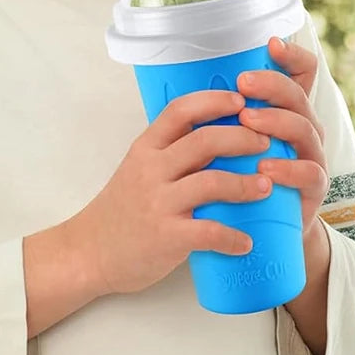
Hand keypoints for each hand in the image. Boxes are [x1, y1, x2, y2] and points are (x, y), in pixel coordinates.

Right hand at [73, 89, 266, 296]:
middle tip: (267, 142)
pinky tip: (246, 242)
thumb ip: (174, 151)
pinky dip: (232, 237)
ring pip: (211, 182)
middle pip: (204, 140)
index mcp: (147, 148)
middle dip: (244, 138)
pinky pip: (208, 232)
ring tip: (267, 187)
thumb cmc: (123, 208)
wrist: (87, 253)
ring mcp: (157, 202)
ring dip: (246, 184)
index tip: (243, 101)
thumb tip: (226, 136)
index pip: (181, 110)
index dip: (215, 101)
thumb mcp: (141, 168)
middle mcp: (151, 169)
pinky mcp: (165, 236)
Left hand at [235, 36, 329, 241]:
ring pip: (306, 129)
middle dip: (272, 85)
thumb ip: (217, 119)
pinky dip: (289, 170)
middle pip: (299, 95)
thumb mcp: (228, 146)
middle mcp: (304, 129)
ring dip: (277, 121)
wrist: (259, 235)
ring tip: (250, 122)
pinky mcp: (312, 191)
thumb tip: (173, 83)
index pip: (300, 74)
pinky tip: (266, 169)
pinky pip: (309, 175)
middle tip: (244, 83)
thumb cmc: (237, 183)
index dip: (291, 56)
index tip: (270, 45)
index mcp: (286, 112)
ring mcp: (311, 157)